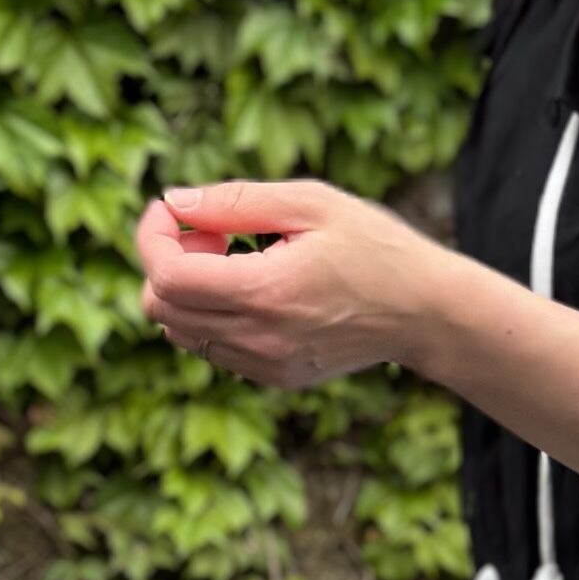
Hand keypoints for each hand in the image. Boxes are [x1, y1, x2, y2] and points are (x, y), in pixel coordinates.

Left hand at [135, 179, 443, 386]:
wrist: (426, 314)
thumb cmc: (375, 247)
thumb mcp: (309, 203)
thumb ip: (233, 201)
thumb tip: (173, 202)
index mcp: (266, 292)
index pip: (165, 277)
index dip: (153, 236)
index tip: (177, 211)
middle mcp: (260, 339)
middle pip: (161, 308)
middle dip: (167, 261)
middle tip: (214, 235)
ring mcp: (267, 366)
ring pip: (179, 333)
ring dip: (188, 291)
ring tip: (237, 262)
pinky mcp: (277, 378)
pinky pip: (212, 349)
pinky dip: (213, 316)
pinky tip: (255, 292)